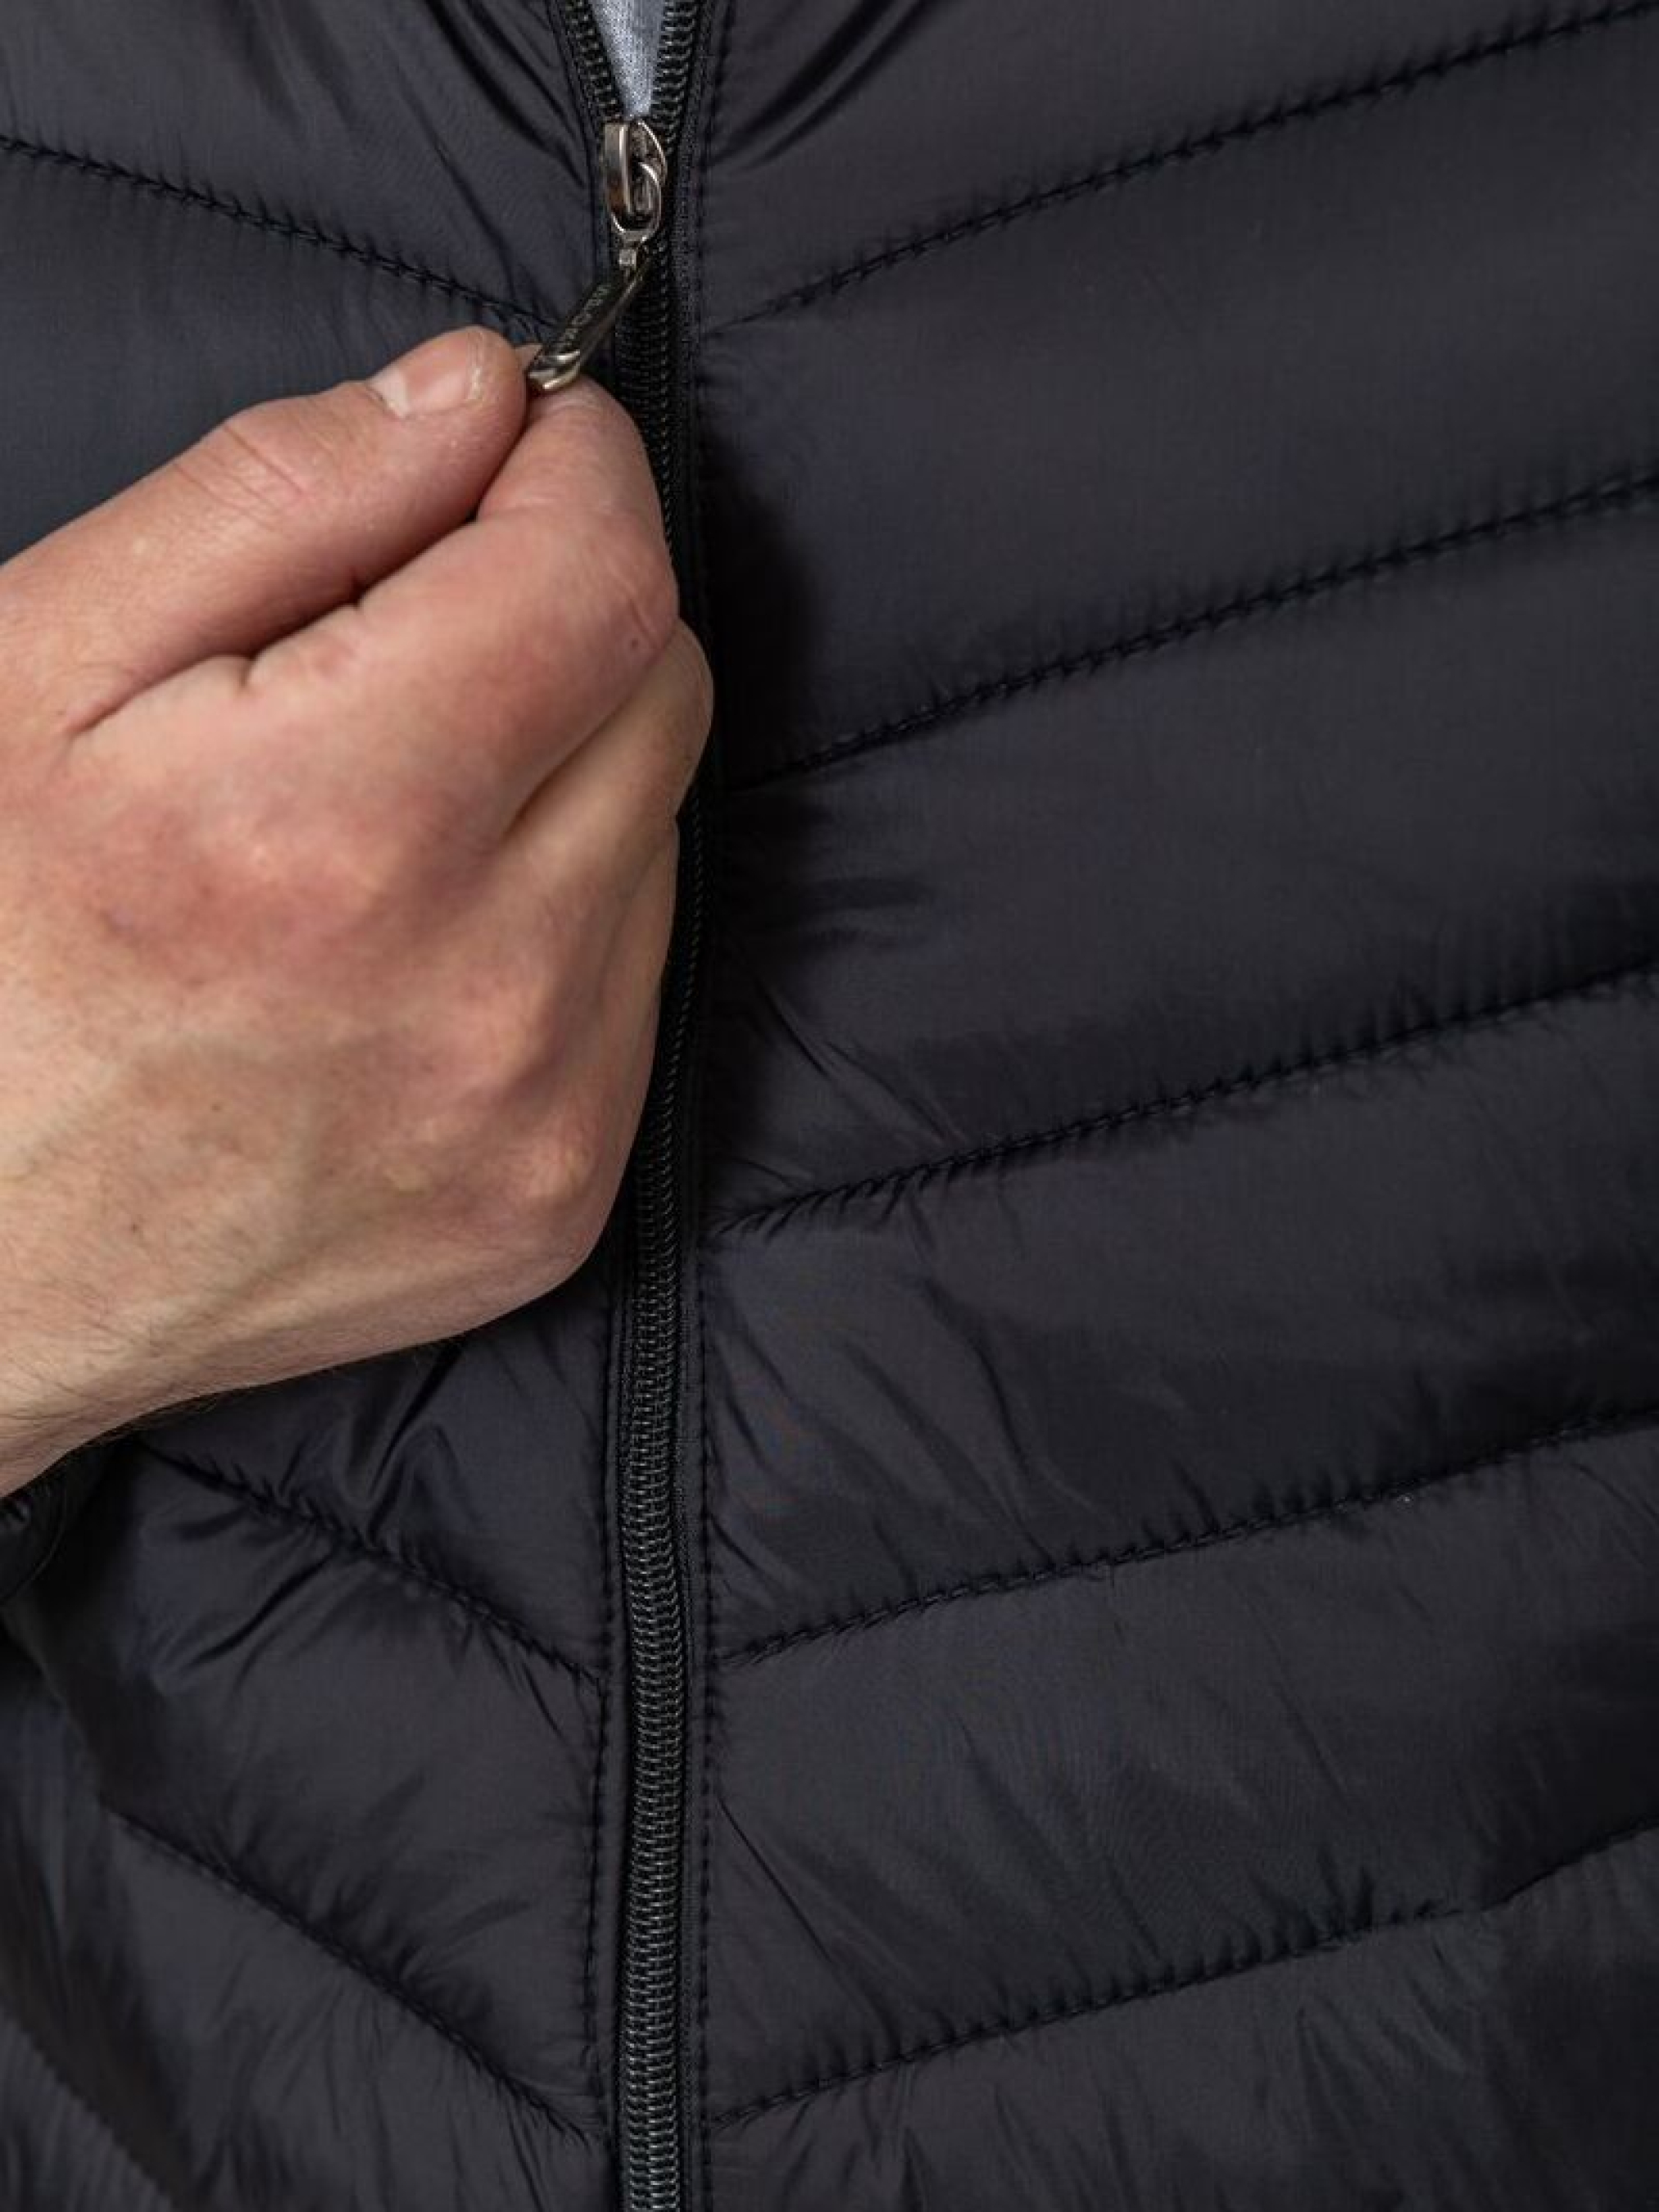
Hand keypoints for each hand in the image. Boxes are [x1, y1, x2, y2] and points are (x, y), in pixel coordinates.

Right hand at [0, 326, 710, 1494]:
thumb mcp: (41, 668)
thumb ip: (279, 498)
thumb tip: (478, 396)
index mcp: (340, 826)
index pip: (603, 575)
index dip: (572, 469)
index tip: (512, 443)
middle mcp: (483, 989)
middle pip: (661, 693)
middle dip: (562, 614)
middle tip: (411, 636)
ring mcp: (541, 1116)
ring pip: (658, 835)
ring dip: (560, 776)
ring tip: (379, 821)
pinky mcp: (563, 1196)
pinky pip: (634, 983)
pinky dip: (558, 924)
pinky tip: (411, 946)